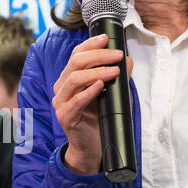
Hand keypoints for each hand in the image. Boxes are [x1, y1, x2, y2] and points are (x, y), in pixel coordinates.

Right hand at [52, 34, 133, 174]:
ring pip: (74, 79)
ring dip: (97, 72)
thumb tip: (127, 59)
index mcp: (69, 80)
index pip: (76, 55)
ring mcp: (61, 103)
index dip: (90, 45)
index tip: (105, 39)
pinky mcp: (65, 117)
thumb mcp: (110, 94)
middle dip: (98, 56)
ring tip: (114, 71)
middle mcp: (61, 89)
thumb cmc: (98, 120)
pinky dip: (89, 91)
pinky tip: (101, 86)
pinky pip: (75, 101)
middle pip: (75, 63)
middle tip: (117, 56)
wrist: (91, 148)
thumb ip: (116, 77)